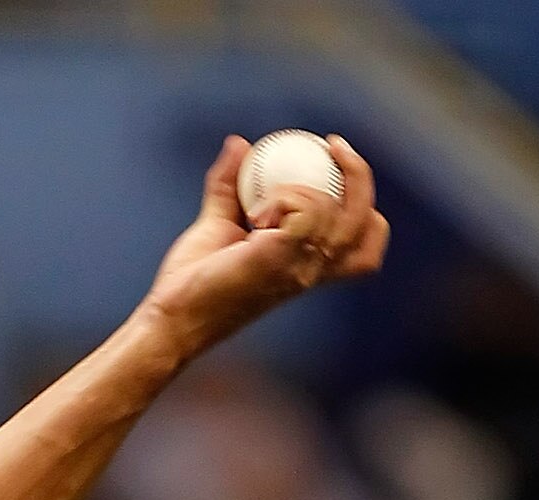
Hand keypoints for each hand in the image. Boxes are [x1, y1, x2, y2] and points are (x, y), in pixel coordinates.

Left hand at [140, 136, 388, 364]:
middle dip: (361, 178)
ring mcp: (298, 269)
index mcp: (306, 267)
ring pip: (343, 218)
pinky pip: (307, 213)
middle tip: (332, 146)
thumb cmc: (192, 282)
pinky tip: (256, 213)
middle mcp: (310, 272)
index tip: (337, 165)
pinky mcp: (278, 261)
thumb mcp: (217, 224)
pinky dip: (289, 197)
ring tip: (268, 197)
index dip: (367, 208)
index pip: (364, 248)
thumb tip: (239, 144)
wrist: (170, 316)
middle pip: (368, 227)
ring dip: (312, 188)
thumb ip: (228, 186)